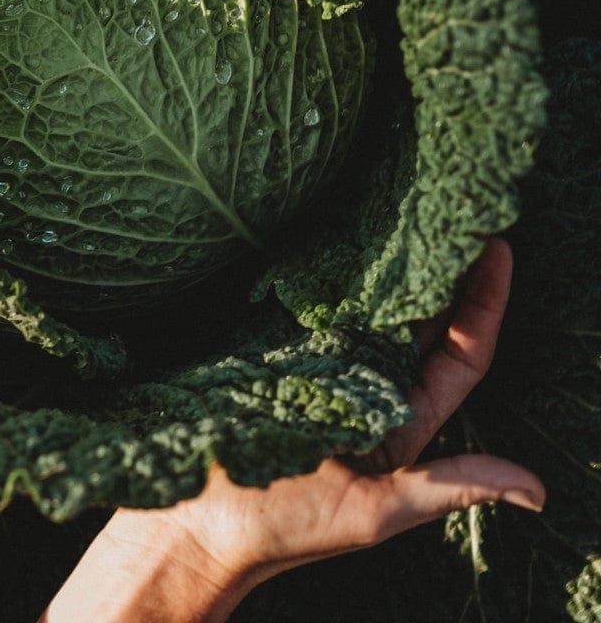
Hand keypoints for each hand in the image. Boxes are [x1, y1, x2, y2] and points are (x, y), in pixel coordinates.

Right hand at [44, 238, 543, 621]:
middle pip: (421, 317)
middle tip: (454, 207)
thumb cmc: (285, 525)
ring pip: (369, 302)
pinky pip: (313, 301)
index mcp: (402, 420)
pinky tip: (335, 233)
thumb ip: (447, 488)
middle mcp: (370, 383)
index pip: (460, 354)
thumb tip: (535, 489)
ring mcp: (323, 361)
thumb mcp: (373, 512)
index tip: (496, 246)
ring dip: (389, 261)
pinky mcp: (277, 347)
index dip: (485, 303)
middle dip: (443, 267)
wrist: (198, 517)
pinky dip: (328, 269)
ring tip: (406, 208)